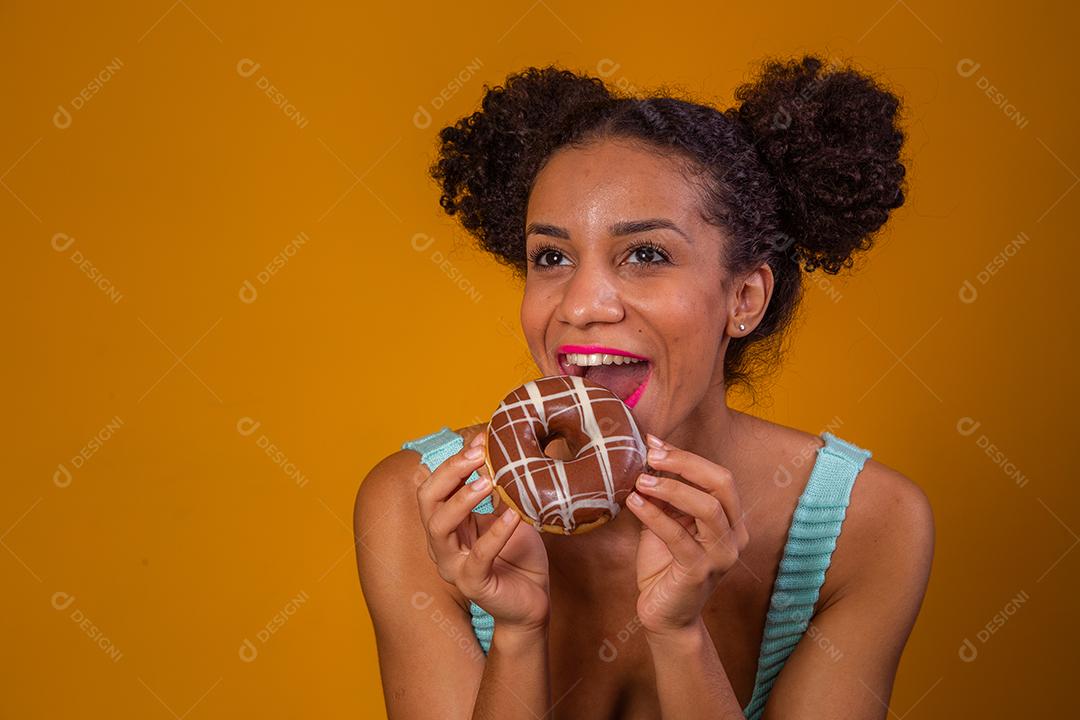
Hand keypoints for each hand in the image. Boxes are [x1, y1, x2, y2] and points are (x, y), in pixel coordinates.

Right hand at [416, 431, 550, 631]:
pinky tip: (513, 515)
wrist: (533, 599)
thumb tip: (504, 447)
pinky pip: (478, 556)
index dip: (453, 461)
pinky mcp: (473, 585)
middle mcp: (442, 544)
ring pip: (439, 527)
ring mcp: (454, 566)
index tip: (479, 440)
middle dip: (450, 472)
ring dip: (462, 499)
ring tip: (489, 481)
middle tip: (478, 454)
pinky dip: (495, 533)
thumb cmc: (519, 555)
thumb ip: (501, 488)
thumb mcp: (509, 512)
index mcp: (448, 524)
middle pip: (427, 501)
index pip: (434, 486)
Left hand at [624, 433, 749, 635]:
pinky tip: (634, 502)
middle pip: (721, 484)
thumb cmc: (665, 565)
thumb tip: (651, 453)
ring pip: (706, 508)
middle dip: (685, 464)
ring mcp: (721, 555)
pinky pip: (678, 536)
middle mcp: (734, 536)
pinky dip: (654, 515)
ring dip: (671, 488)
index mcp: (731, 520)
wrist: (664, 614)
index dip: (688, 456)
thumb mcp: (666, 521)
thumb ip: (664, 493)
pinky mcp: (699, 572)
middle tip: (651, 456)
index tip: (655, 443)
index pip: (719, 476)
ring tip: (640, 480)